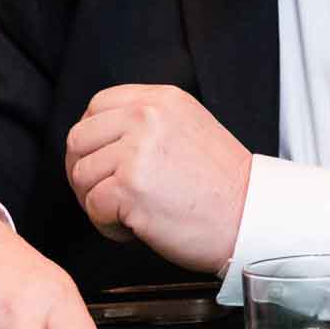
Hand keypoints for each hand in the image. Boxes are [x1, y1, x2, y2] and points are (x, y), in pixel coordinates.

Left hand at [64, 84, 252, 275]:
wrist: (250, 218)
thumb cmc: (223, 186)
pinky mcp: (130, 188)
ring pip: (81, 175)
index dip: (91, 138)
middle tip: (106, 194)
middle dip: (85, 172)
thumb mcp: (188, 128)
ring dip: (97, 202)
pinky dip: (107, 225)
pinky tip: (134, 227)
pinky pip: (93, 207)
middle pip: (79, 139)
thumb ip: (147, 122)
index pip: (97, 105)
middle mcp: (146, 118)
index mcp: (161, 100)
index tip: (100, 161)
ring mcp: (136, 151)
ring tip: (129, 213)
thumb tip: (102, 136)